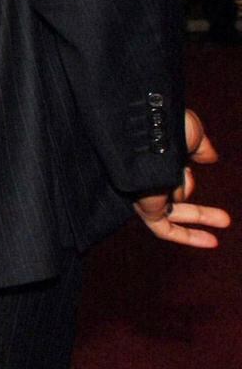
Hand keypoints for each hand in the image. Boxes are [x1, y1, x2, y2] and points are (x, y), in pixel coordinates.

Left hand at [135, 108, 228, 247]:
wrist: (148, 133)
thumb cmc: (164, 127)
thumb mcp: (189, 133)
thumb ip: (200, 147)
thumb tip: (210, 158)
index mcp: (152, 156)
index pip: (171, 170)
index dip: (187, 172)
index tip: (207, 161)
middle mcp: (145, 174)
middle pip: (173, 198)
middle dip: (198, 212)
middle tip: (225, 219)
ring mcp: (142, 191)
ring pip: (177, 204)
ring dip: (193, 200)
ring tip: (204, 198)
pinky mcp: (143, 208)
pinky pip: (164, 228)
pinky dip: (186, 236)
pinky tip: (212, 241)